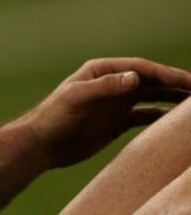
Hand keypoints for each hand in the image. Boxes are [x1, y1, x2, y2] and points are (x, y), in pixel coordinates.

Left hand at [22, 58, 190, 167]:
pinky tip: (177, 124)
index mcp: (102, 71)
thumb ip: (104, 87)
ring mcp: (116, 104)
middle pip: (152, 82)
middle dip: (177, 85)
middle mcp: (112, 85)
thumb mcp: (76, 98)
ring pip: (153, 98)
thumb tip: (135, 78)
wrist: (39, 145)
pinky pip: (145, 117)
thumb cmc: (52, 117)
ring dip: (174, 100)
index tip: (189, 82)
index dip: (166, 74)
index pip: (142, 69)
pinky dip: (162, 118)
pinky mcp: (115, 124)